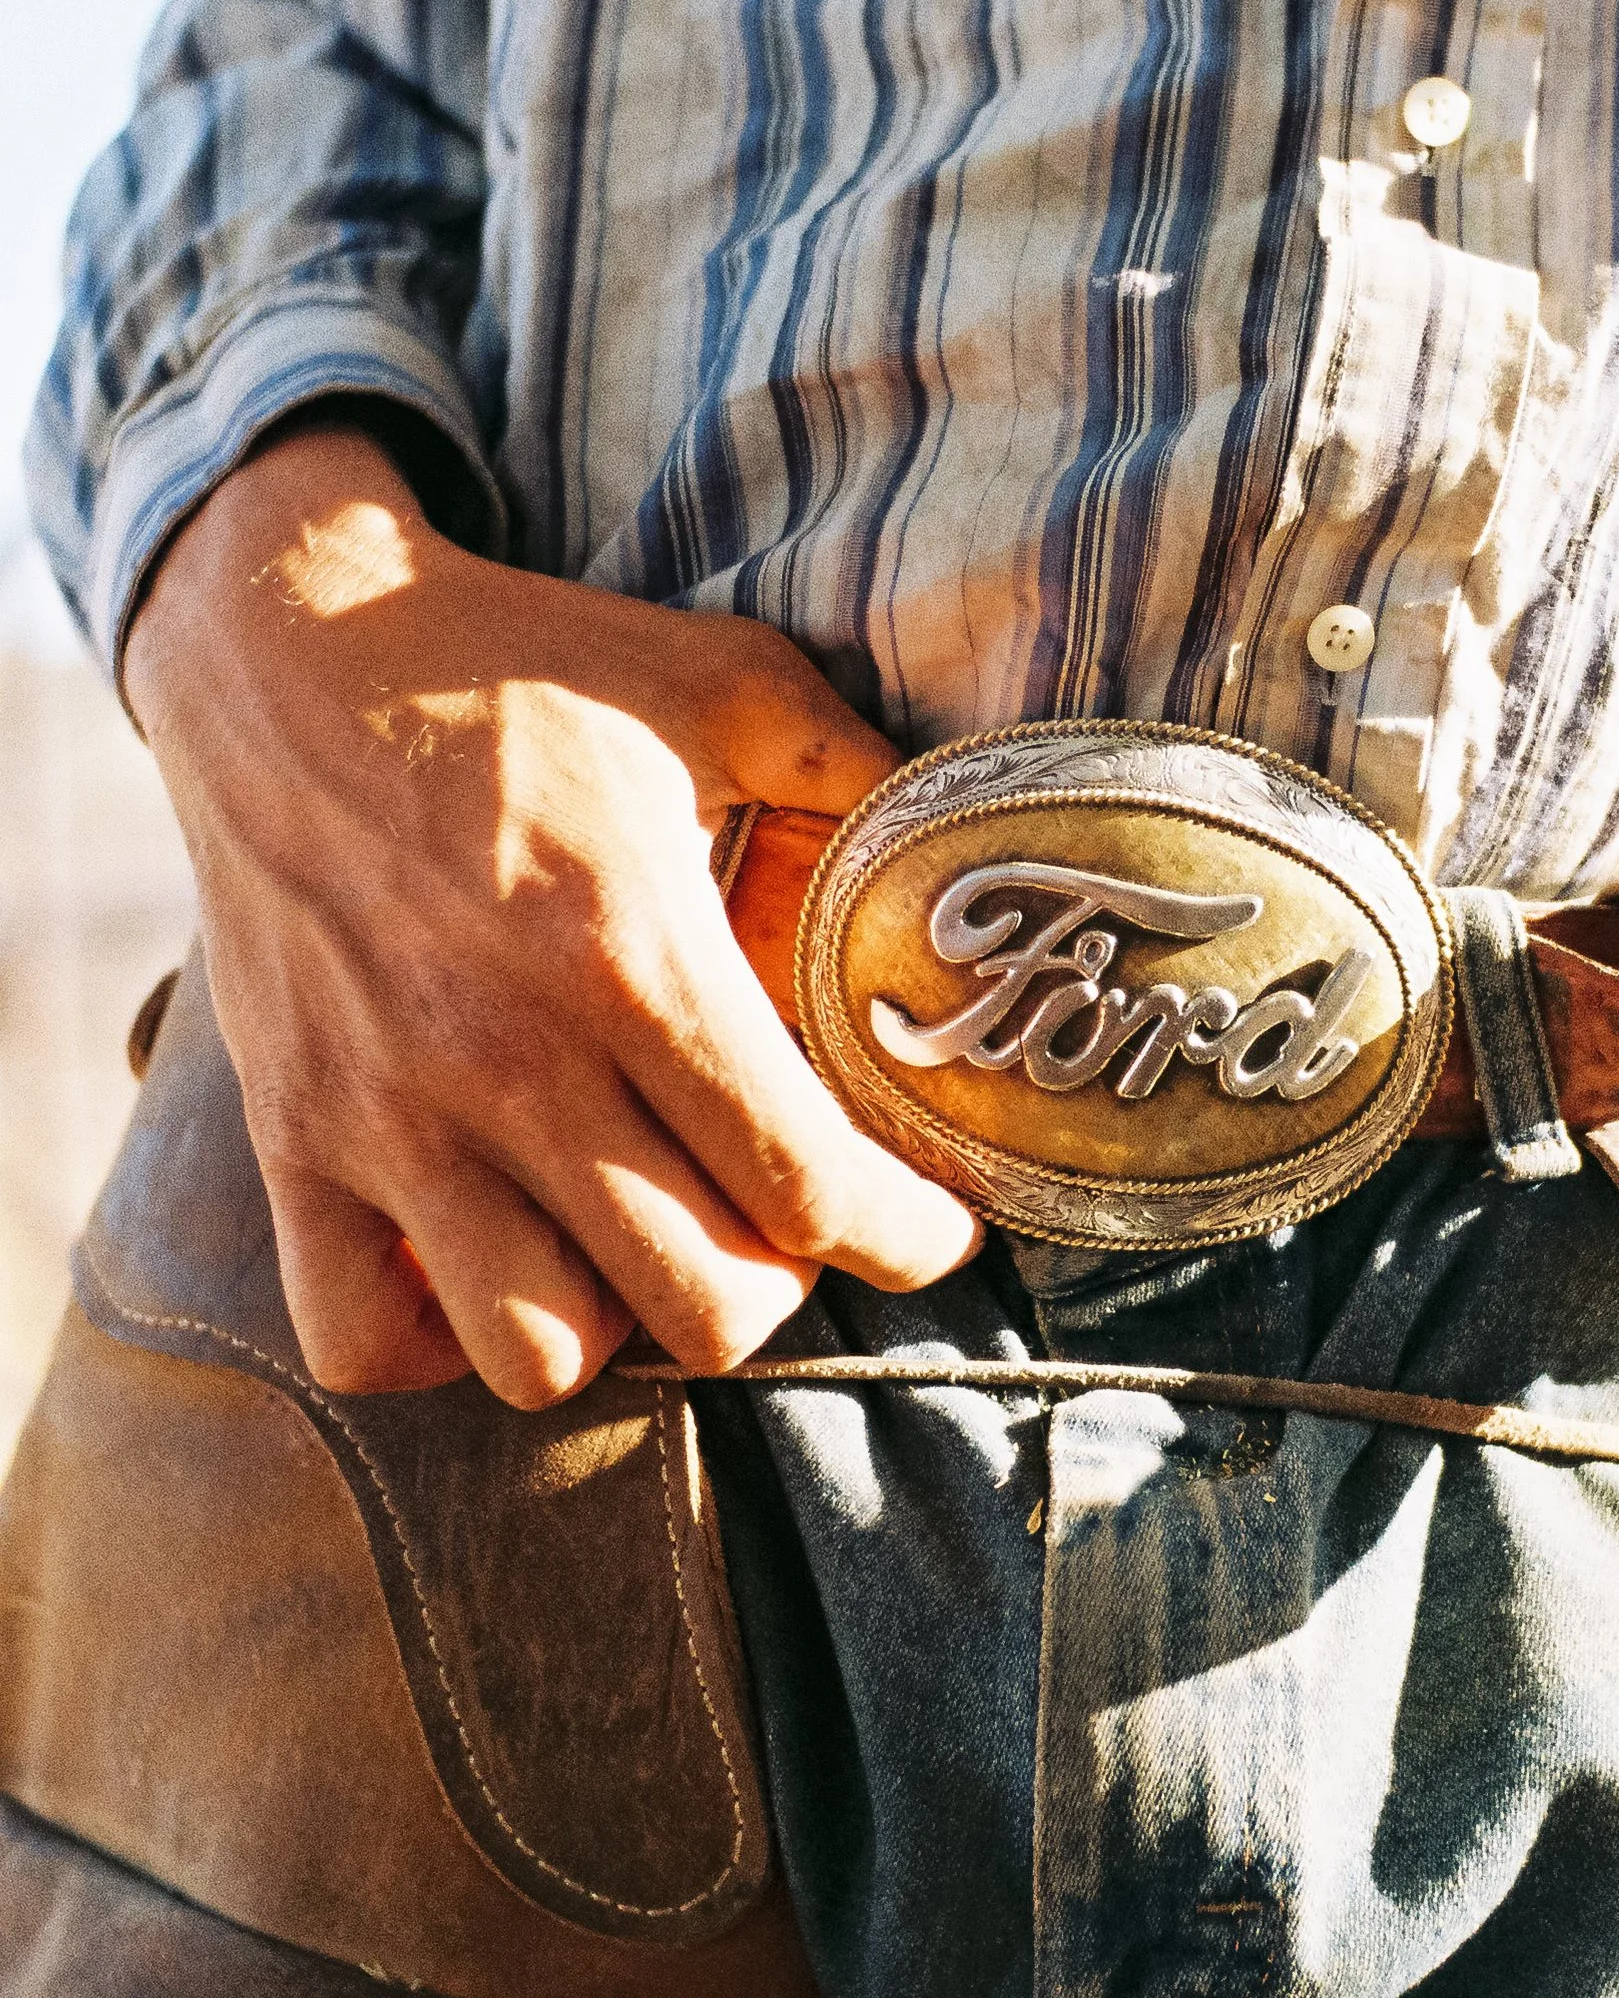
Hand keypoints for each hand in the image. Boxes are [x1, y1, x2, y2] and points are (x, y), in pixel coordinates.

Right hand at [124, 420, 981, 1406]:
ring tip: (638, 1242)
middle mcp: (510, 1060)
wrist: (283, 644)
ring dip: (617, 1324)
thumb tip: (957, 848)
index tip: (929, 1226)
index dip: (902, 1236)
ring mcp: (390, 1118)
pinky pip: (361, 1339)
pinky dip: (434, 1343)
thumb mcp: (720, 680)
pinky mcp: (292, 1140)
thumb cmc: (516, 666)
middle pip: (700, 1304)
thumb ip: (852, 765)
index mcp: (634, 956)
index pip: (805, 1185)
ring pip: (538, 1353)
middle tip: (783, 1221)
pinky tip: (492, 1261)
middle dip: (781, 1285)